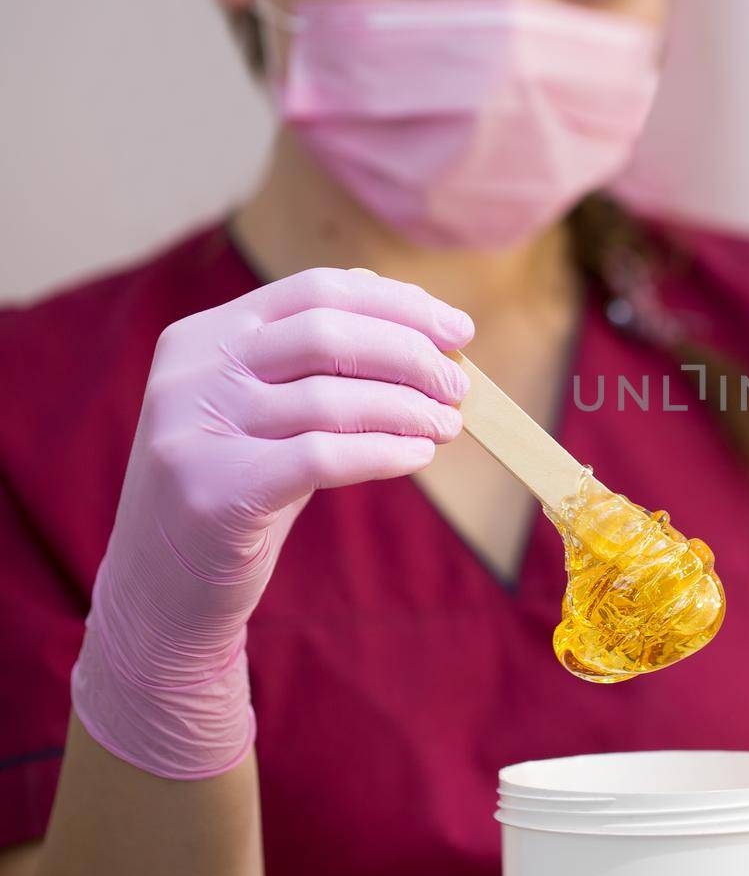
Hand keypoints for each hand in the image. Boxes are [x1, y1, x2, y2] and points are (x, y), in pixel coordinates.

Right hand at [71, 267, 473, 778]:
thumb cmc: (241, 485)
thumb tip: (424, 326)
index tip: (460, 329)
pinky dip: (383, 452)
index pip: (318, 290)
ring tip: (447, 426)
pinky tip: (417, 456)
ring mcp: (195, 430)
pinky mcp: (213, 492)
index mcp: (206, 334)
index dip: (399, 305)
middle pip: (328, 335)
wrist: (163, 585)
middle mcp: (193, 372)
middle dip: (411, 356)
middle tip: (458, 386)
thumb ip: (323, 365)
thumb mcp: (267, 410)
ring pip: (329, 398)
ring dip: (408, 409)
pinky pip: (321, 457)